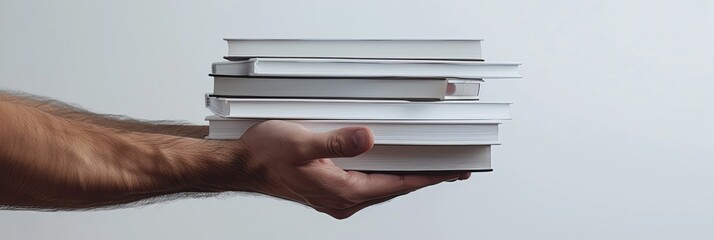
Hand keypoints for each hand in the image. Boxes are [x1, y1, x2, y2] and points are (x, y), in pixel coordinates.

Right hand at [234, 120, 470, 218]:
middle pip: (392, 188)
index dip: (425, 177)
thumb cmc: (267, 155)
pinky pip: (366, 186)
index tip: (448, 172)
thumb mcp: (303, 142)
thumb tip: (368, 138)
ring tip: (425, 168)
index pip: (396, 185)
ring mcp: (335, 198)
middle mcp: (342, 199)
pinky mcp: (329, 191)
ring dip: (403, 177)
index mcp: (342, 191)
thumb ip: (338, 141)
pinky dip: (383, 176)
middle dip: (421, 178)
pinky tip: (387, 167)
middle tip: (448, 169)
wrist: (243, 165)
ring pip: (380, 188)